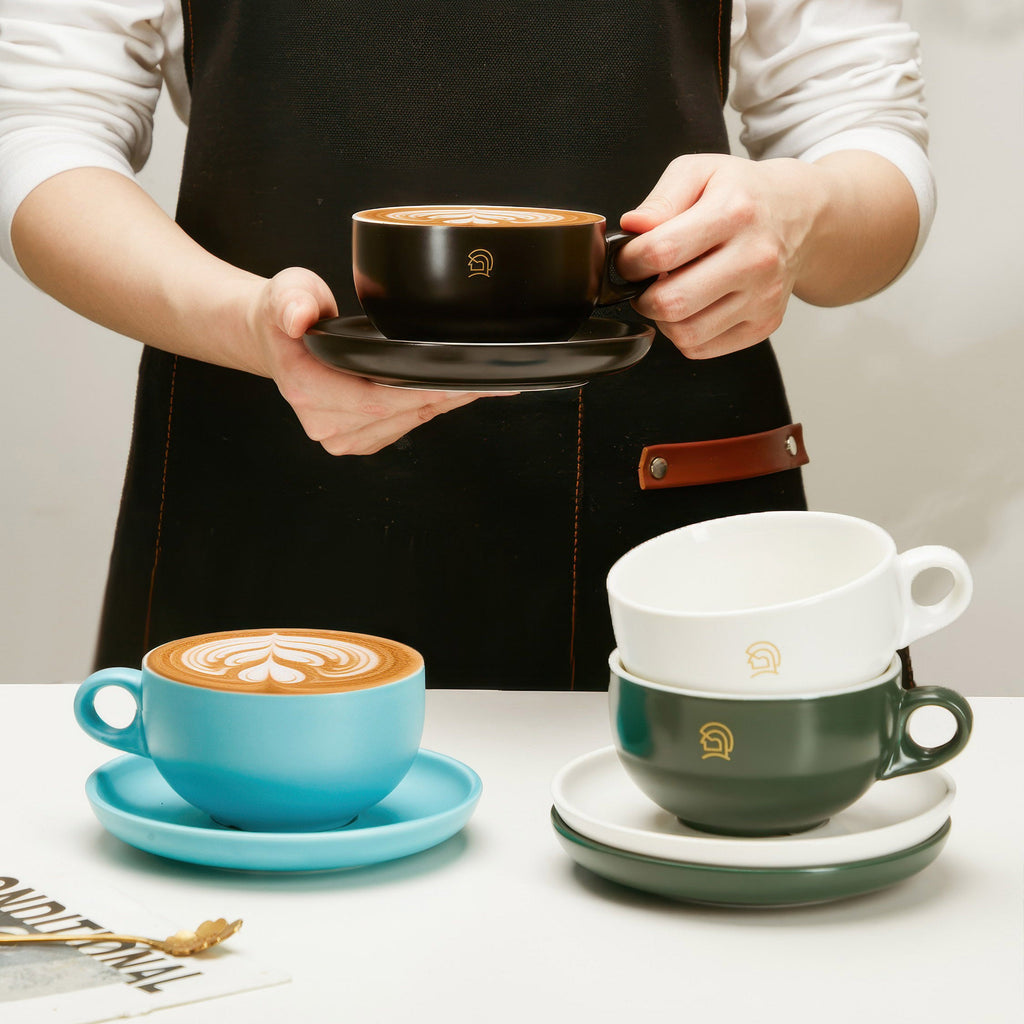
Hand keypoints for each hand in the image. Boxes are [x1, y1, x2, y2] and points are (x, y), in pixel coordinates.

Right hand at [247, 267, 503, 455]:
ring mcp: (341, 436)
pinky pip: (405, 427)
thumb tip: (298, 317)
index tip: (459, 383)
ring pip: (408, 423)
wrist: (277, 341)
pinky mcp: (359, 439)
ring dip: (444, 405)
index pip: (375, 400)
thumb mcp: (286, 292)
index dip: (421, 393)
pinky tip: (452, 393)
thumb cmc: (286, 316)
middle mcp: (324, 422)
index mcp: (306, 389)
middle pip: (399, 415)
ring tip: (479, 384)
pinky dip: (431, 409)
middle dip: (446, 397)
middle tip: (488, 380)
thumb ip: (292, 301)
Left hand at [616, 154, 827, 358]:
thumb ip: (661, 198)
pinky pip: (702, 349)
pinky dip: (684, 334)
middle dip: (642, 297)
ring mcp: (763, 296)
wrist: (800, 214)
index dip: (630, 261)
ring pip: (685, 334)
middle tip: (645, 282)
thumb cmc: (744, 194)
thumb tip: (633, 226)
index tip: (630, 258)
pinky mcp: (765, 324)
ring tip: (668, 293)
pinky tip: (691, 308)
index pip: (661, 252)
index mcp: (734, 213)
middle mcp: (755, 258)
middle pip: (671, 303)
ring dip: (662, 319)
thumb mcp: (700, 172)